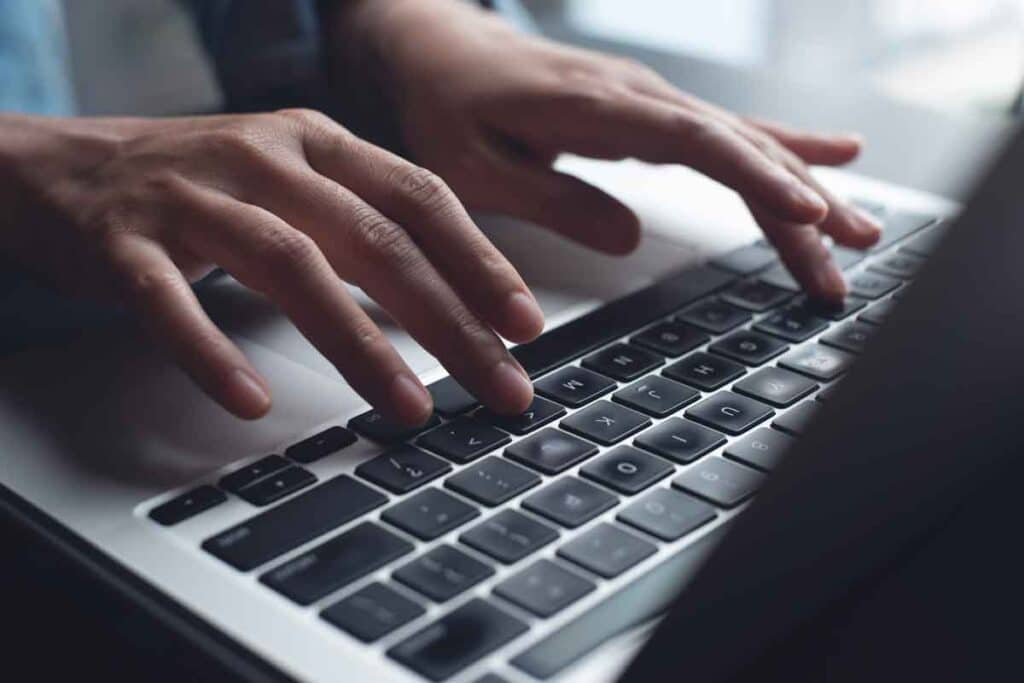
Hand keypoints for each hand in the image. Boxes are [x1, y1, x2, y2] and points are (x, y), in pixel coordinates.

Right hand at [0, 112, 542, 421]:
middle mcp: (264, 156)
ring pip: (291, 266)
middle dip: (449, 321)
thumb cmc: (199, 184)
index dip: (479, 261)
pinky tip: (249, 400)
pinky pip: (172, 301)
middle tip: (502, 386)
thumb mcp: (292, 179)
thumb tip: (454, 298)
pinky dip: (213, 352)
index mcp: (316, 142)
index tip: (525, 324)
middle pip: (376, 239)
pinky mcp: (124, 241)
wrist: (61, 164)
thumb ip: (363, 222)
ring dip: (358, 343)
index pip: (420, 197)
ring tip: (409, 407)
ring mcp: (192, 195)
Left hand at [331, 0, 881, 300]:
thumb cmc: (441, 107)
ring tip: (858, 230)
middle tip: (852, 253)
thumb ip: (549, 200)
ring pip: (741, 143)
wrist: (431, 50)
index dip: (756, 177)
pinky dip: (778, 148)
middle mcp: (634, 95)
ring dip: (802, 185)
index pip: (694, 142)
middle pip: (736, 147)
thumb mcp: (471, 167)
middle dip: (799, 200)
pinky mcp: (645, 111)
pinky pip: (724, 133)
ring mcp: (646, 100)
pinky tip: (828, 158)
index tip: (807, 216)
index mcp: (593, 108)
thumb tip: (630, 235)